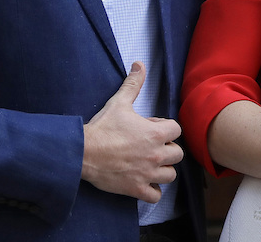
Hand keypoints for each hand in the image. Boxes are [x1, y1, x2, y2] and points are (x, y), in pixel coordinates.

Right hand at [81, 62, 183, 201]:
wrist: (83, 152)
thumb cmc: (103, 127)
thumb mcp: (120, 102)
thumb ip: (133, 83)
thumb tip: (139, 64)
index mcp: (157, 134)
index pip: (177, 130)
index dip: (165, 128)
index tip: (150, 128)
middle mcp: (157, 155)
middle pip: (177, 154)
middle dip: (167, 149)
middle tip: (150, 147)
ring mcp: (148, 174)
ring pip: (170, 176)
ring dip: (163, 170)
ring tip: (149, 164)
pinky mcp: (136, 189)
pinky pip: (155, 196)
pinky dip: (152, 191)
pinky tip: (143, 181)